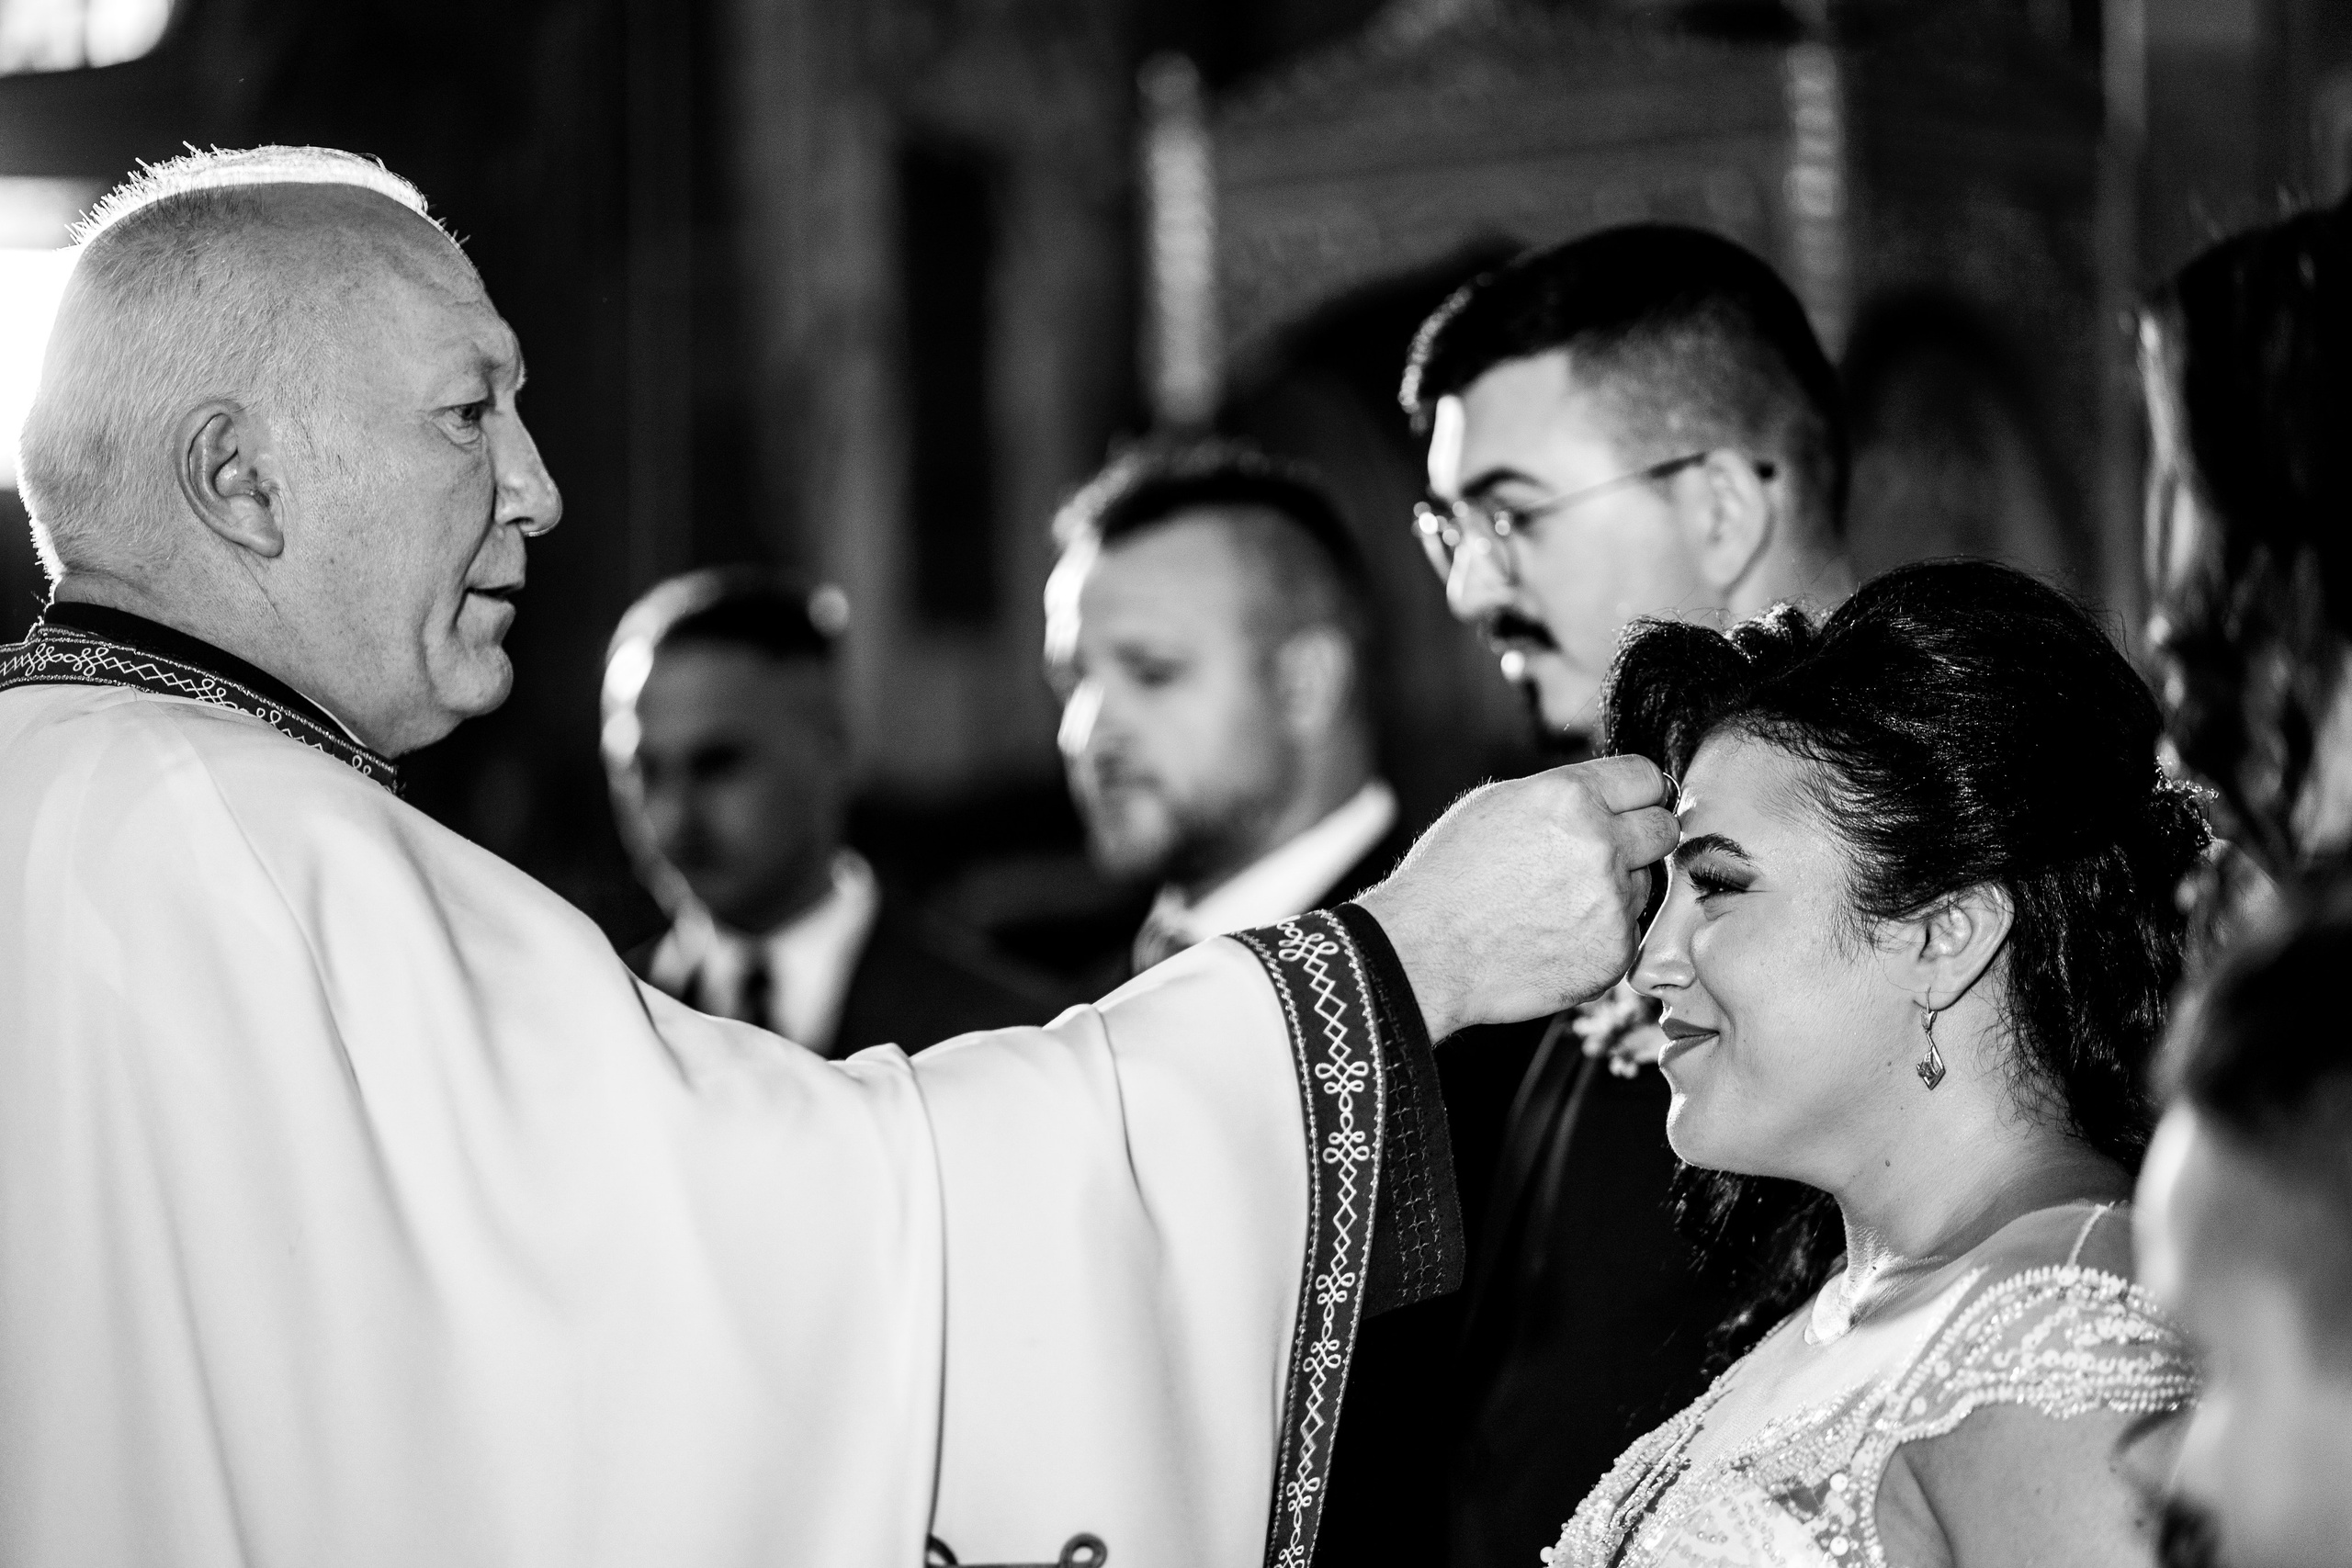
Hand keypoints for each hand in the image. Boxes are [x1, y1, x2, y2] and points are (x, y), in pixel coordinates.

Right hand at [1356, 756, 1677, 1040]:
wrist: (1426, 952)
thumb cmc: (1449, 876)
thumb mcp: (1497, 805)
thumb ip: (1562, 795)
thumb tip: (1610, 796)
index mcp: (1570, 797)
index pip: (1645, 778)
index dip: (1636, 791)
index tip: (1630, 805)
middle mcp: (1601, 845)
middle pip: (1664, 828)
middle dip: (1642, 835)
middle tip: (1605, 852)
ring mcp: (1612, 902)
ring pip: (1646, 883)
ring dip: (1617, 887)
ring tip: (1557, 902)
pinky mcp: (1615, 951)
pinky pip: (1628, 930)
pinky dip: (1602, 932)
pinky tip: (1555, 934)